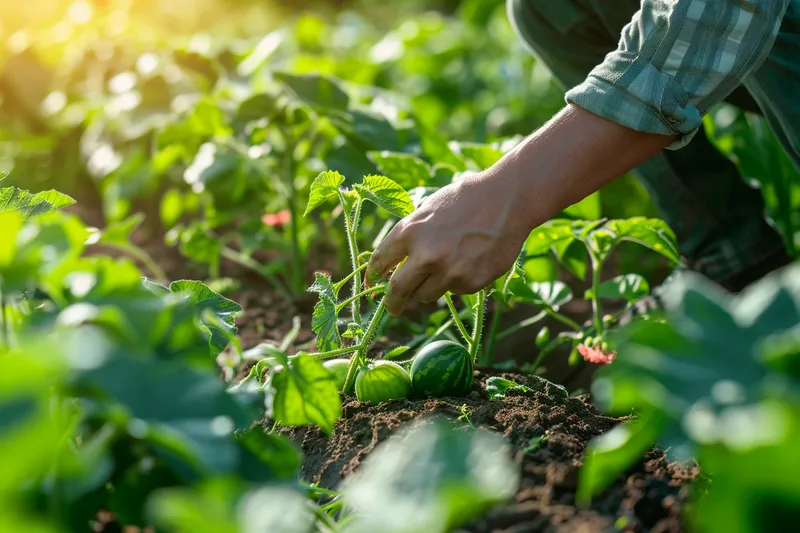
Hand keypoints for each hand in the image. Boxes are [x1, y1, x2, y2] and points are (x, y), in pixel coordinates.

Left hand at [366, 172, 530, 315]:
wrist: (507, 199)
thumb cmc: (465, 199)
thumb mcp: (428, 209)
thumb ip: (410, 236)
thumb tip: (393, 265)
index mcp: (409, 231)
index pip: (380, 262)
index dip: (372, 277)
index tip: (372, 286)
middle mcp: (426, 255)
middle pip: (398, 290)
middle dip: (393, 302)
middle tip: (394, 308)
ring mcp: (449, 271)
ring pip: (426, 295)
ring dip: (429, 288)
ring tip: (446, 266)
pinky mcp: (471, 282)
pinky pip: (455, 291)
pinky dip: (457, 281)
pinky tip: (470, 260)